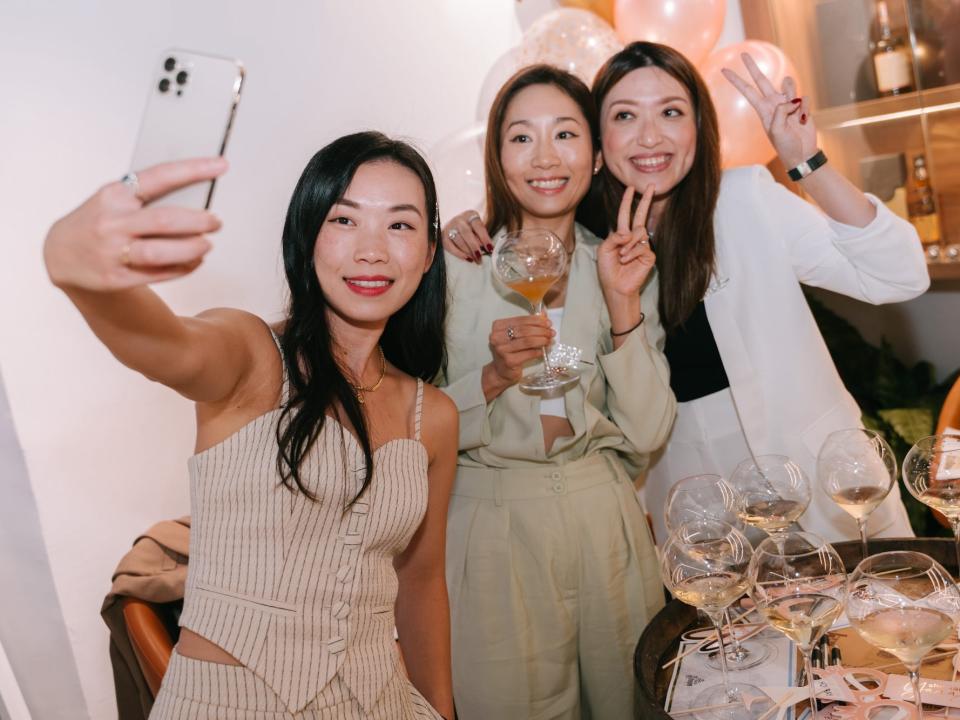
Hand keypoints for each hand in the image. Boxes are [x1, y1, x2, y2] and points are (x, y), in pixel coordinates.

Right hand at [44, 157, 226, 290]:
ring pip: (162, 252)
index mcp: (114, 195)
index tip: (220, 165)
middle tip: (216, 221)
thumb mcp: (114, 200)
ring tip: (207, 244)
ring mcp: (112, 252)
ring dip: (193, 248)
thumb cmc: (100, 220)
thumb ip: (146, 198)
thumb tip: (197, 198)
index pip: (159, 177)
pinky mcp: (116, 278)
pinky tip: (195, 261)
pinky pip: (159, 274)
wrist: (61, 254)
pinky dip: (184, 267)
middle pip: (165, 220)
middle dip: (199, 221)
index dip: (193, 170)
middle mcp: (112, 222)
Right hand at [441, 210, 491, 262]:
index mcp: (470, 215)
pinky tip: (467, 258)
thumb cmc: (470, 229)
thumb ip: (482, 237)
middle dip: (474, 247)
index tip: (490, 249)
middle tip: (480, 257)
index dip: (485, 238)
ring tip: (475, 259)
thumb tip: (488, 250)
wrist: (455, 227)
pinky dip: (459, 254)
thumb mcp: (478, 229)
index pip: (478, 226)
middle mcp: (459, 219)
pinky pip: (450, 246)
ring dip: (468, 252)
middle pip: (466, 233)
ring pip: (458, 240)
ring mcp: (450, 227)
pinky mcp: (443, 236)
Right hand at [482, 314, 554, 397]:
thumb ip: (528, 324)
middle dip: (541, 330)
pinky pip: (529, 353)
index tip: (547, 322)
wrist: (501, 371)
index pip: (521, 320)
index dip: (536, 320)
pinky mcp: (509, 361)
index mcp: (498, 326)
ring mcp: (502, 350)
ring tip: (549, 340)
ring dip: (542, 340)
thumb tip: (544, 314)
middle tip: (551, 332)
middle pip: (525, 330)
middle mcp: (497, 337)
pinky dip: (538, 351)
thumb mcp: (516, 335)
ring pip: (528, 341)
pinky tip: (543, 350)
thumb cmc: (510, 351)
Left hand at [596, 184, 655, 301]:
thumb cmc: (608, 270)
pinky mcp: (649, 256)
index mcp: (621, 235)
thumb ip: (613, 237)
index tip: (631, 188)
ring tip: (621, 256)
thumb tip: (627, 232)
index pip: (626, 215)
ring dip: (628, 244)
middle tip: (651, 186)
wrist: (615, 287)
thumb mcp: (603, 250)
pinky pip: (642, 247)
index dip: (628, 201)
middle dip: (646, 200)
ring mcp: (643, 246)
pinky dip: (632, 253)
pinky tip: (626, 260)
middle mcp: (633, 238)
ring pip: (640, 233)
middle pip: (641, 216)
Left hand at [721, 53, 816, 169]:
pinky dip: (805, 109)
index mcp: (763, 110)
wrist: (802, 153)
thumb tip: (787, 100)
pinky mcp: (801, 104)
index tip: (724, 71)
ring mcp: (788, 103)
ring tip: (795, 115)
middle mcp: (773, 103)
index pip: (747, 91)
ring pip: (789, 84)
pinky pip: (804, 98)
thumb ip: (779, 113)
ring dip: (793, 95)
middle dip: (752, 67)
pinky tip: (804, 121)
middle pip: (762, 80)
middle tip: (743, 54)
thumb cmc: (786, 146)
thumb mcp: (777, 132)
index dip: (737, 81)